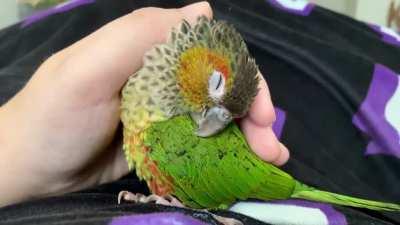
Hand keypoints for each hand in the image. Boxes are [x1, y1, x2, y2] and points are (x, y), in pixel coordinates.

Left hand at [0, 1, 287, 206]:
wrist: (32, 173)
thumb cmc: (53, 119)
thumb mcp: (86, 71)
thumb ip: (138, 37)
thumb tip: (205, 9)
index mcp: (152, 52)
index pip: (211, 53)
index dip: (242, 77)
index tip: (258, 111)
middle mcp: (165, 78)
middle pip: (222, 87)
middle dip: (253, 112)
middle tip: (270, 146)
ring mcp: (167, 114)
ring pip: (219, 117)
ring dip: (250, 136)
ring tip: (272, 159)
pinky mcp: (165, 144)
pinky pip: (204, 144)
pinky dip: (231, 152)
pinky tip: (251, 166)